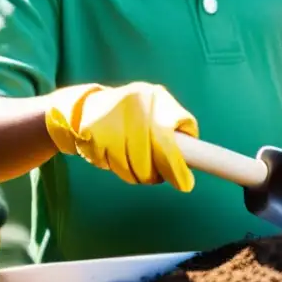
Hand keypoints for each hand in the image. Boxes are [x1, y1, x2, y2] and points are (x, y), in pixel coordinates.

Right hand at [45, 81, 199, 191]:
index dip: (176, 166)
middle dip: (154, 175)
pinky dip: (113, 166)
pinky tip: (112, 155)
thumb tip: (194, 158)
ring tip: (133, 165)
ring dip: (134, 174)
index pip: (169, 140)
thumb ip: (176, 129)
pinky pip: (109, 163)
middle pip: (150, 159)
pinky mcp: (91, 131)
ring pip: (130, 165)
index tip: (185, 184)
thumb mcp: (158, 108)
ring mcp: (111, 116)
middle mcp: (135, 103)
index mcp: (156, 98)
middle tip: (156, 177)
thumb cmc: (133, 114)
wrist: (86, 105)